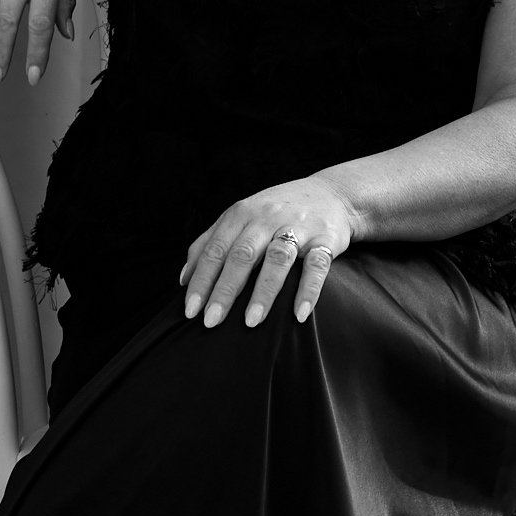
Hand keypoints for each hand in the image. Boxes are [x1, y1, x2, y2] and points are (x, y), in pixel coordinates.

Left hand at [181, 179, 356, 329]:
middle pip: (241, 255)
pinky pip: (317, 265)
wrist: (332, 194)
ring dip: (263, 291)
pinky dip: (309, 290)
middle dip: (224, 290)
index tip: (190, 311)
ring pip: (277, 259)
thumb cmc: (276, 213)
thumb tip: (183, 279)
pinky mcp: (325, 239)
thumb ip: (210, 243)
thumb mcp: (241, 218)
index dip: (201, 281)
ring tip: (251, 322)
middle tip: (211, 321)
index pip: (215, 250)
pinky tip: (299, 314)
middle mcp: (266, 218)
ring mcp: (297, 227)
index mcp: (241, 214)